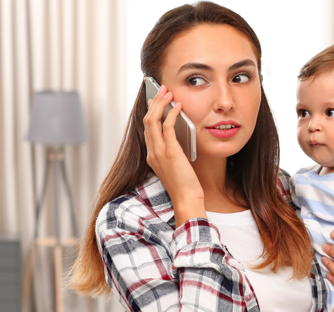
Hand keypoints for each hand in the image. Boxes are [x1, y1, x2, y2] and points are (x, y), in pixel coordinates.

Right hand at [143, 83, 205, 222]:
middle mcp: (151, 152)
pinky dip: (172, 114)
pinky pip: (167, 127)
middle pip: (146, 120)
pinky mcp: (170, 152)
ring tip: (169, 92)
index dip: (150, 111)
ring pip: (152, 120)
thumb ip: (174, 150)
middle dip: (154, 102)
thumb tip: (180, 134)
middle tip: (163, 89)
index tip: (156, 99)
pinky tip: (178, 107)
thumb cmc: (185, 185)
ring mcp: (159, 152)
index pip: (147, 128)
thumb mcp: (176, 165)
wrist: (186, 199)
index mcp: (151, 155)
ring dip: (161, 103)